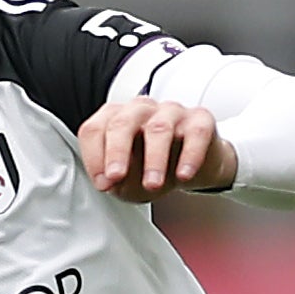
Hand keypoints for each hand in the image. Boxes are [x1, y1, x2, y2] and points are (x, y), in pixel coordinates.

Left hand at [79, 96, 238, 202]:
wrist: (191, 166)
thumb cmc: (150, 167)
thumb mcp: (126, 180)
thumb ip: (115, 179)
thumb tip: (109, 181)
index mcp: (114, 119)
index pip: (94, 130)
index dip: (94, 156)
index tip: (102, 183)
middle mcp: (140, 109)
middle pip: (122, 123)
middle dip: (117, 152)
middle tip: (116, 177)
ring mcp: (170, 111)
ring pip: (158, 128)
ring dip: (153, 159)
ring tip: (152, 184)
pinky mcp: (200, 120)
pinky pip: (195, 134)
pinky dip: (189, 156)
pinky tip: (183, 175)